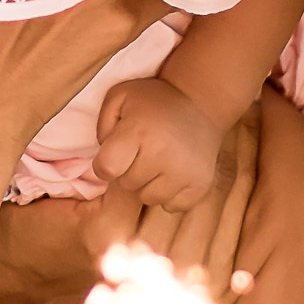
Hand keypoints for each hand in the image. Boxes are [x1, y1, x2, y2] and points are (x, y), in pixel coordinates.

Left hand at [94, 76, 220, 216]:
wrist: (201, 102)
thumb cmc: (153, 102)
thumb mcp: (120, 97)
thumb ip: (102, 125)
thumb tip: (102, 158)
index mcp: (138, 131)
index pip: (105, 169)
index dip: (105, 163)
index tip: (116, 153)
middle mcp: (162, 154)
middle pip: (126, 185)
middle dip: (129, 170)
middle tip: (143, 152)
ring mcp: (184, 172)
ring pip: (148, 198)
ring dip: (148, 184)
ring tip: (158, 162)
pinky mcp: (200, 184)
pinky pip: (172, 206)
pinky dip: (170, 194)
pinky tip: (173, 174)